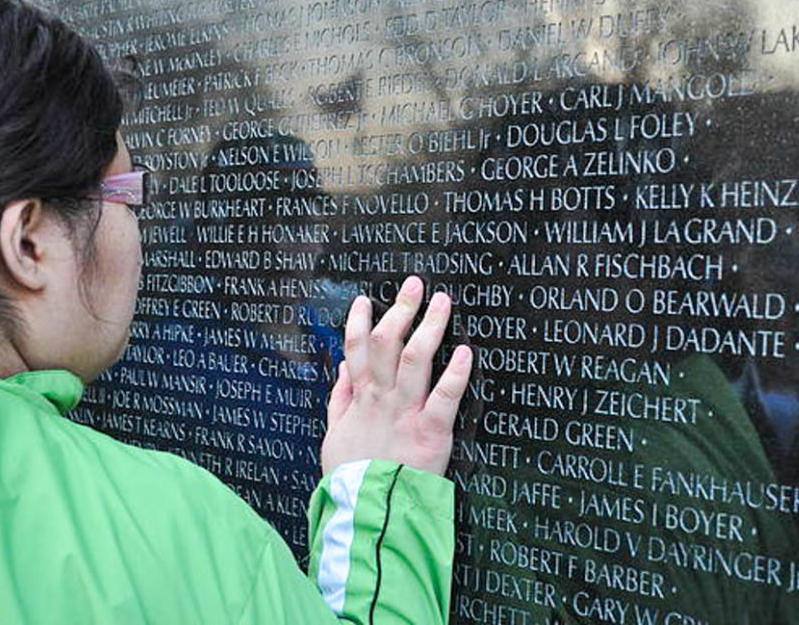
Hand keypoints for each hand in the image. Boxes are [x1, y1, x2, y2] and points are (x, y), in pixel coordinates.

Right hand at [321, 276, 472, 475]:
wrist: (368, 515)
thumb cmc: (351, 479)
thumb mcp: (334, 437)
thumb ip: (339, 400)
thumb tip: (343, 370)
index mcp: (360, 400)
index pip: (355, 350)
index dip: (359, 322)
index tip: (365, 300)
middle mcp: (381, 400)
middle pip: (387, 344)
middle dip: (401, 310)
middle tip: (414, 284)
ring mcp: (405, 413)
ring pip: (416, 360)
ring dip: (430, 326)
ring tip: (441, 301)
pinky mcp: (430, 433)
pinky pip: (445, 398)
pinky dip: (456, 373)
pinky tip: (465, 351)